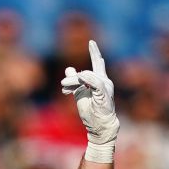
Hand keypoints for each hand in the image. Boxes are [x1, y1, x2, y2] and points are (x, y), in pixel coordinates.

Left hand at [60, 39, 119, 162]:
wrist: (99, 126)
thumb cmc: (91, 112)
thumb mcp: (79, 94)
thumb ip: (75, 82)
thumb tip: (69, 69)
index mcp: (100, 81)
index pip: (98, 64)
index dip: (95, 52)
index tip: (91, 42)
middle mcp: (105, 81)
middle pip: (93, 67)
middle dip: (88, 61)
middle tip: (82, 56)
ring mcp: (105, 87)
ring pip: (86, 76)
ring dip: (72, 82)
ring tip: (64, 88)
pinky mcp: (103, 93)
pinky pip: (93, 82)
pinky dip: (84, 80)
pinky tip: (78, 80)